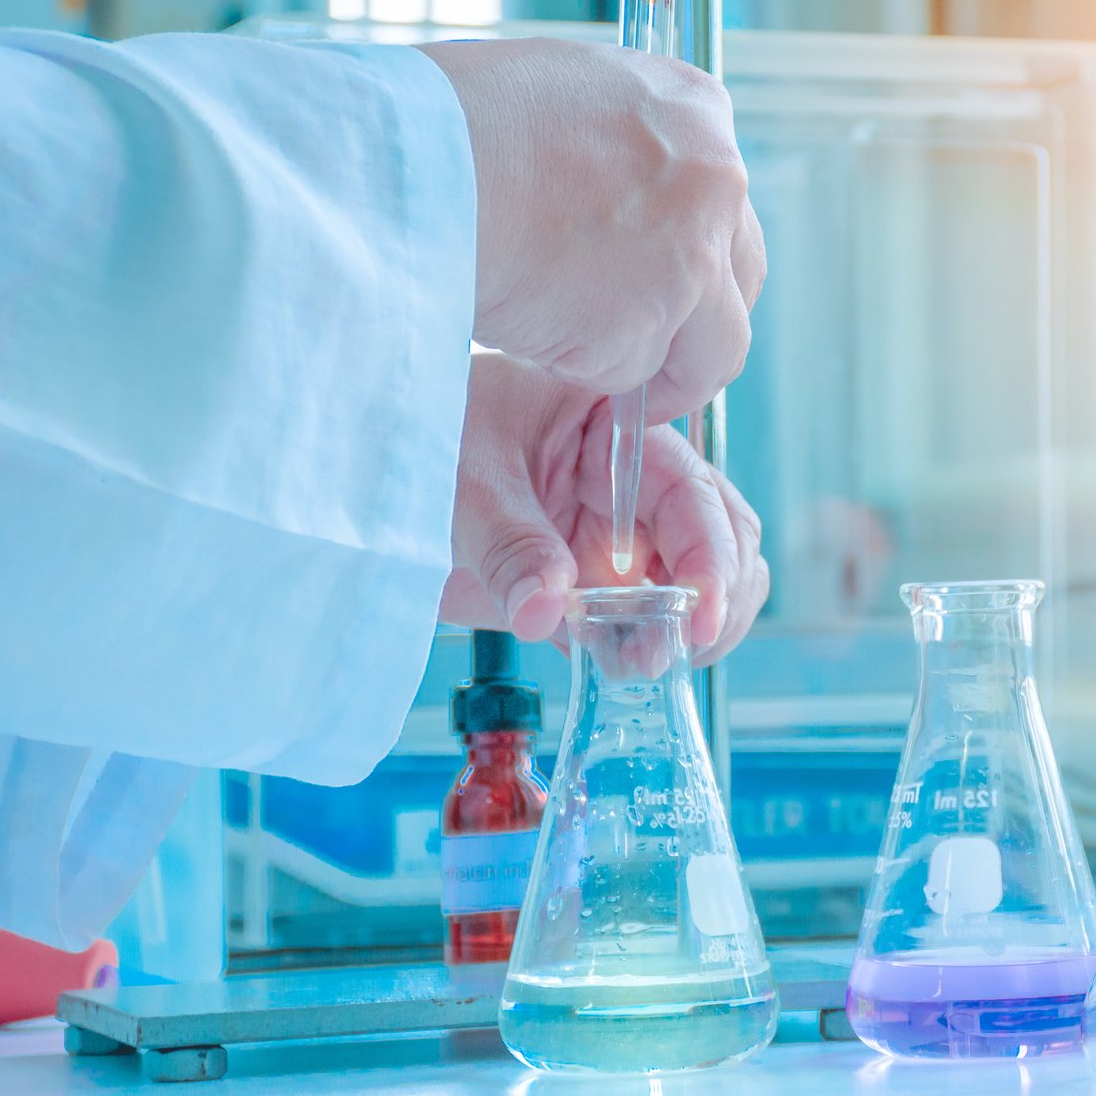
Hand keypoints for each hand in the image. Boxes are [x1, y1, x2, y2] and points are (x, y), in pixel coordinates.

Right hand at [417, 38, 765, 420]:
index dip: (694, 256)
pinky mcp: (650, 326)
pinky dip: (579, 366)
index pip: (725, 203)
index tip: (663, 286)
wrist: (410, 164)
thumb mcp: (560, 97)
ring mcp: (691, 257)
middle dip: (698, 324)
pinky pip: (625, 373)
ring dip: (651, 366)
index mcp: (695, 109)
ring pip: (708, 349)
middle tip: (650, 352)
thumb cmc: (448, 124)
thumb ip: (614, 148)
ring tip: (574, 352)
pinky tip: (526, 327)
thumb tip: (616, 203)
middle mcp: (714, 180)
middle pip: (740, 280)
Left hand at [442, 351, 767, 665]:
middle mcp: (633, 482)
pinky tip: (619, 666)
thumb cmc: (421, 438)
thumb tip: (547, 612)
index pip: (693, 493)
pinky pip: (646, 621)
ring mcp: (618, 534)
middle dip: (716, 598)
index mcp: (617, 428)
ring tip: (643, 662)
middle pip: (724, 537)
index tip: (698, 618)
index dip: (711, 558)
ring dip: (694, 629)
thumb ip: (510, 544)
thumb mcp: (463, 482)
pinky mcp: (593, 584)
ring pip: (701, 583)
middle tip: (673, 650)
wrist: (370, 476)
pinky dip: (649, 649)